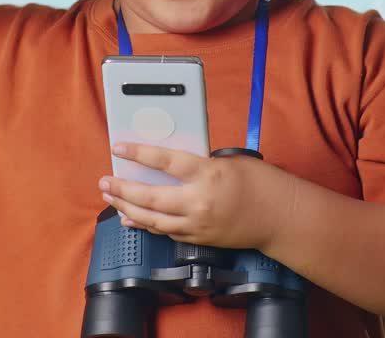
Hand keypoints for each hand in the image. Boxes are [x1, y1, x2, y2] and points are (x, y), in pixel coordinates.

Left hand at [97, 143, 298, 250]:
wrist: (280, 217)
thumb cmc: (260, 183)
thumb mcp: (228, 160)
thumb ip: (199, 162)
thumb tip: (170, 163)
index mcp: (207, 174)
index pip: (164, 161)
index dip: (138, 153)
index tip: (119, 147)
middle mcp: (199, 201)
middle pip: (150, 197)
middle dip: (122, 189)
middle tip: (105, 181)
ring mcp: (198, 224)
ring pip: (152, 219)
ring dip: (127, 208)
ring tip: (111, 198)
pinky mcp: (199, 238)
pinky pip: (165, 231)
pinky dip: (145, 224)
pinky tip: (132, 218)